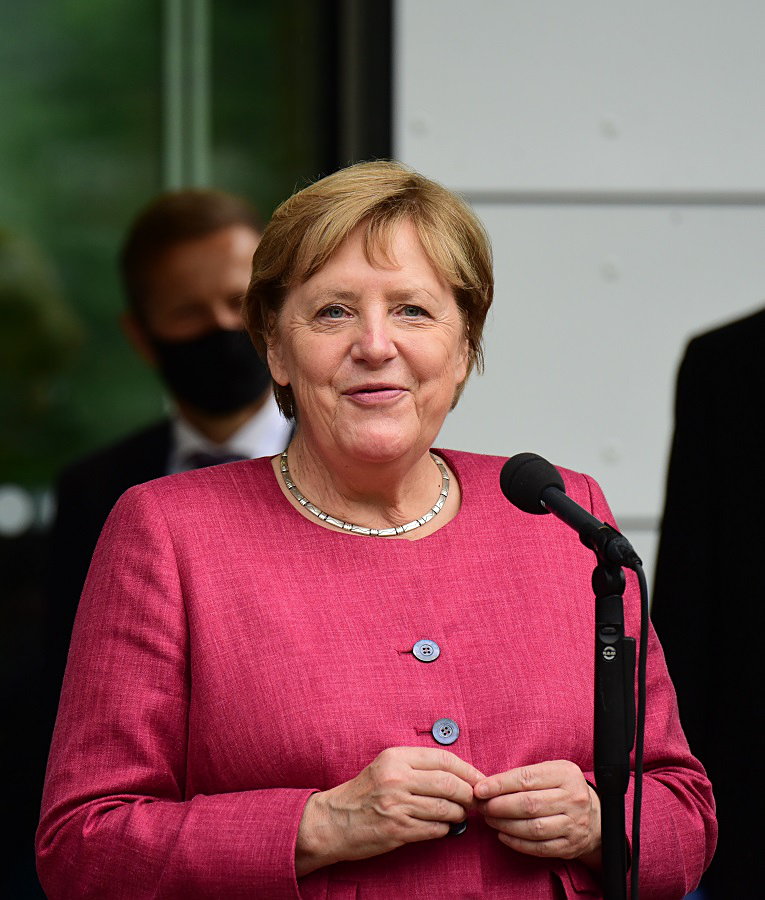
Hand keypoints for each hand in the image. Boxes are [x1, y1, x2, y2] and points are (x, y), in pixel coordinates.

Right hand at [296, 746, 483, 875]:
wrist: (334, 821)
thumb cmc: (363, 793)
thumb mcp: (386, 766)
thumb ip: (417, 766)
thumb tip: (457, 773)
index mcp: (396, 757)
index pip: (444, 759)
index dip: (467, 770)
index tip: (479, 779)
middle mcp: (397, 778)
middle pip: (449, 784)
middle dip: (467, 794)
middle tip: (473, 801)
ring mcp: (397, 805)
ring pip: (445, 808)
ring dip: (458, 814)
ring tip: (459, 815)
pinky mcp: (398, 830)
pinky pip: (434, 830)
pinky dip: (445, 830)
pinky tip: (443, 828)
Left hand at [474, 760, 600, 865]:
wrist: (595, 817)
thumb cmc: (563, 790)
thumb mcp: (550, 772)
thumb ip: (524, 776)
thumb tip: (488, 785)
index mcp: (566, 774)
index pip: (527, 778)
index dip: (500, 784)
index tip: (480, 789)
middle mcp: (573, 798)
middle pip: (529, 804)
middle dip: (499, 806)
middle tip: (482, 806)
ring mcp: (574, 824)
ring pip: (533, 828)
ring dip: (505, 825)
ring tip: (489, 819)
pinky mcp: (571, 846)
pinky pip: (539, 847)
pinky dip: (517, 843)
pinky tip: (502, 835)